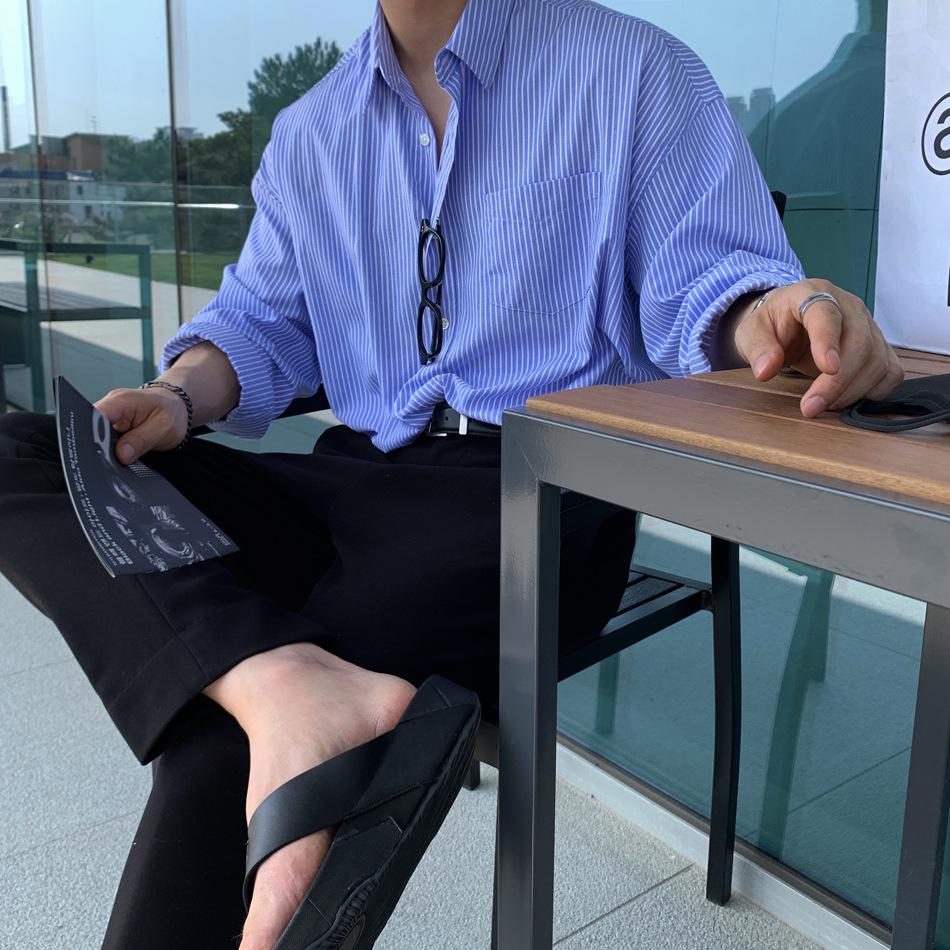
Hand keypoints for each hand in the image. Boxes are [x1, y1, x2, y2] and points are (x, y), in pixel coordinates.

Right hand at [93, 386, 188, 463]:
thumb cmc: (171, 412)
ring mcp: (110, 416)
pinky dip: (114, 449)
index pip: (94, 415)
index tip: (100, 452)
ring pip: (98, 436)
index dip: (92, 435)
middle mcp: (111, 406)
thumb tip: (121, 455)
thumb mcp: (163, 428)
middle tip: (118, 458)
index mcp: (121, 401)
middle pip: (92, 428)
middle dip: (101, 446)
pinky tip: (124, 454)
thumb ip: (141, 441)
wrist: (176, 407)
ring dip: (108, 449)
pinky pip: (106, 439)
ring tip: (126, 455)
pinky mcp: (112, 426)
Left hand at [733, 278, 903, 416]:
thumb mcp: (751, 331)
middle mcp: (848, 306)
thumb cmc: (771, 324)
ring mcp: (868, 325)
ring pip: (877, 359)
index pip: (826, 313)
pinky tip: (847, 399)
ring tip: (823, 406)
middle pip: (859, 341)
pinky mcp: (879, 346)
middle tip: (811, 407)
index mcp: (812, 293)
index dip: (828, 341)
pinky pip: (890, 371)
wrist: (789, 321)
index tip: (827, 369)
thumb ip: (757, 348)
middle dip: (838, 381)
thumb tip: (766, 370)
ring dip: (853, 391)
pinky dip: (873, 391)